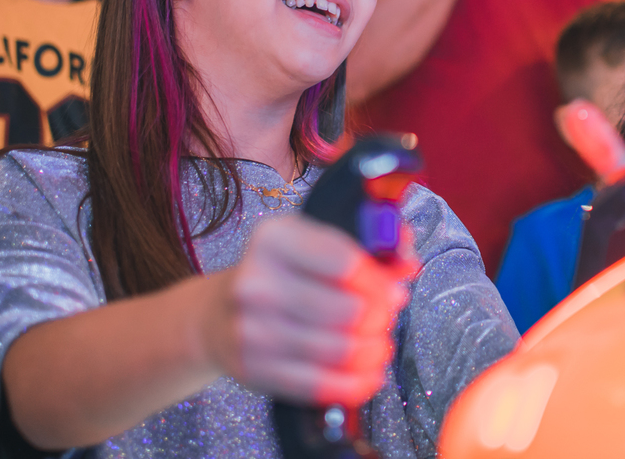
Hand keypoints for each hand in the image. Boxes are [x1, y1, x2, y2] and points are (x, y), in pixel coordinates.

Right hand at [204, 215, 417, 406]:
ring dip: (372, 353)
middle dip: (379, 320)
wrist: (217, 313)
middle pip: (347, 311)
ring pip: (338, 351)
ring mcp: (251, 329)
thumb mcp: (315, 244)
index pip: (345, 261)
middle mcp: (256, 282)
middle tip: (383, 321)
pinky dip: (353, 385)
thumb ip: (369, 245)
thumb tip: (406, 262)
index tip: (394, 291)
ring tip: (378, 347)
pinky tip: (367, 376)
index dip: (381, 281)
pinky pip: (319, 386)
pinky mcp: (253, 369)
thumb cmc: (281, 275)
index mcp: (273, 238)